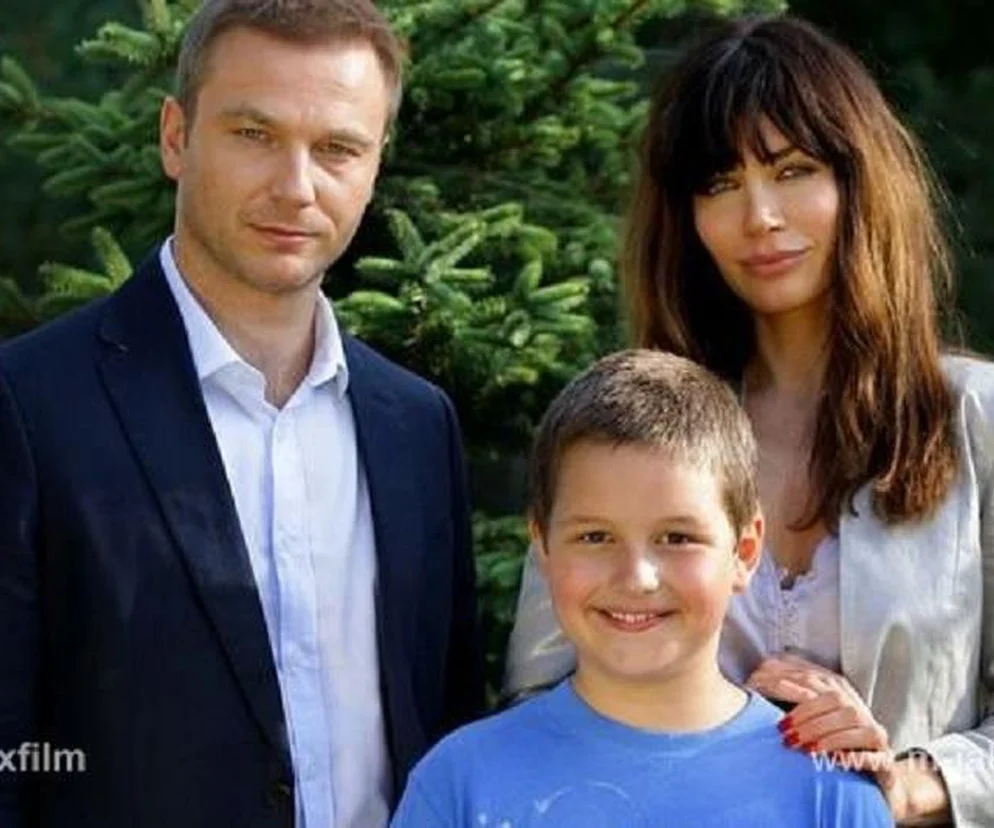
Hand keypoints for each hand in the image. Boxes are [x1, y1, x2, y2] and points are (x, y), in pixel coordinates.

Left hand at [746, 653, 888, 752]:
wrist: (873, 776)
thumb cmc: (829, 744)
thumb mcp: (804, 719)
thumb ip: (782, 701)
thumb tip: (749, 687)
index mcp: (837, 692)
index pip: (814, 679)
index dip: (788, 682)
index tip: (763, 690)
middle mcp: (857, 708)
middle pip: (834, 698)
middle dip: (806, 713)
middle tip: (783, 731)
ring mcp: (874, 732)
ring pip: (854, 721)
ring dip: (826, 733)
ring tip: (804, 747)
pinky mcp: (885, 759)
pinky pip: (875, 755)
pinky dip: (855, 756)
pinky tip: (837, 761)